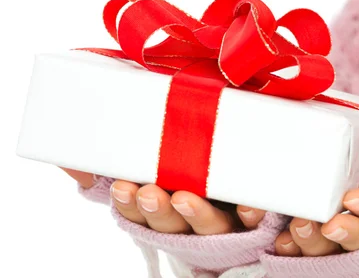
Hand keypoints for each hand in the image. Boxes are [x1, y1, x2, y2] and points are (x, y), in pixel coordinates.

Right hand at [60, 168, 264, 234]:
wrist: (242, 174)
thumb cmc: (188, 163)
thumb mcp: (151, 160)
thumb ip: (113, 162)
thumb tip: (75, 164)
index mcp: (165, 206)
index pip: (141, 215)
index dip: (130, 206)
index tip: (123, 187)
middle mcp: (191, 218)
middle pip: (172, 226)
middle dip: (157, 212)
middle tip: (147, 193)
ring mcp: (224, 219)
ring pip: (209, 226)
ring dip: (196, 215)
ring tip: (185, 199)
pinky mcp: (253, 216)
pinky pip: (254, 222)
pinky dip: (251, 214)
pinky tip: (248, 205)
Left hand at [274, 140, 358, 256]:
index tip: (354, 199)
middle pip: (356, 242)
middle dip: (345, 234)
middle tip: (330, 224)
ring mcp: (338, 254)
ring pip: (325, 253)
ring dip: (311, 242)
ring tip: (299, 226)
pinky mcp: (312, 260)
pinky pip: (299, 259)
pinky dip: (289, 250)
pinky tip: (280, 241)